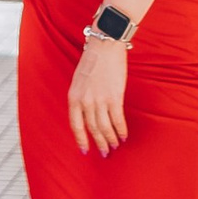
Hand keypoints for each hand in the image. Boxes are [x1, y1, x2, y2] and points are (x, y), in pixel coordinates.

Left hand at [66, 32, 130, 157]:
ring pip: (105, 127)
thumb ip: (81, 98)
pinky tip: (124, 135)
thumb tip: (88, 115)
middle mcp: (85, 101)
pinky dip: (121, 129)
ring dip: (111, 139)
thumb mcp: (78, 81)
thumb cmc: (92, 61)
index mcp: (73, 97)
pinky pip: (117, 119)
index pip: (75, 125)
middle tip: (104, 152)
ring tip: (115, 145)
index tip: (85, 151)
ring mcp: (100, 100)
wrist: (104, 45)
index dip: (81, 140)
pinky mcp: (114, 97)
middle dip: (99, 142)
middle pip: (92, 128)